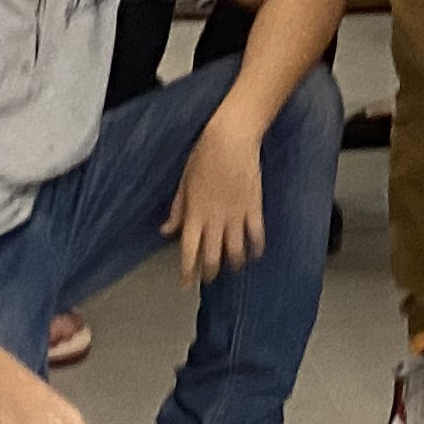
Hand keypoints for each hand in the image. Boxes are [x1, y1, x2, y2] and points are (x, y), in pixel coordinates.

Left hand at [164, 109, 267, 283]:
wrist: (230, 139)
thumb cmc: (204, 156)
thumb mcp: (184, 183)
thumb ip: (178, 210)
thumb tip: (166, 230)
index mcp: (194, 214)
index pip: (189, 251)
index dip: (187, 271)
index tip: (186, 284)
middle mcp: (215, 219)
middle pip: (213, 257)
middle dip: (210, 273)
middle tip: (209, 278)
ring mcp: (236, 214)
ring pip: (236, 251)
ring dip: (233, 264)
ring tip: (232, 267)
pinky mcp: (254, 207)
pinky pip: (256, 235)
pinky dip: (256, 248)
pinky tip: (254, 254)